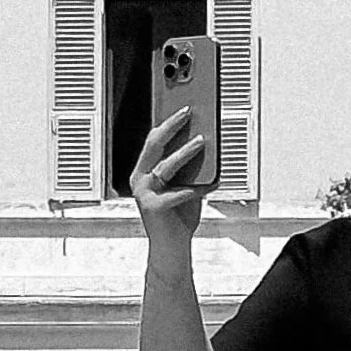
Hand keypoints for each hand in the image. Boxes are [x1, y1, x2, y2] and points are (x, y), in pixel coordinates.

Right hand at [129, 111, 213, 247]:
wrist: (171, 248)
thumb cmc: (179, 215)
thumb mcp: (185, 184)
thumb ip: (191, 167)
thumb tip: (205, 140)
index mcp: (145, 170)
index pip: (154, 139)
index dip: (166, 120)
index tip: (181, 103)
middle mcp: (140, 179)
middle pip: (155, 145)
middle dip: (172, 125)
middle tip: (188, 110)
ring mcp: (144, 194)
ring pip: (166, 166)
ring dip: (185, 152)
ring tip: (202, 141)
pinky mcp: (153, 208)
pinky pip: (178, 193)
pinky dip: (196, 188)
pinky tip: (210, 183)